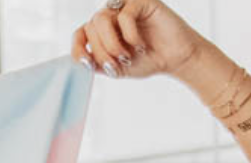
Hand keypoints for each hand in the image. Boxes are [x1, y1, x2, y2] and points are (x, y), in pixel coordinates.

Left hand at [72, 2, 204, 81]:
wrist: (173, 58)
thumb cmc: (146, 61)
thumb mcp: (116, 69)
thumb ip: (98, 64)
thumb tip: (82, 62)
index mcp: (102, 31)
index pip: (79, 34)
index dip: (77, 49)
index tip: (87, 64)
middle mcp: (110, 15)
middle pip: (90, 28)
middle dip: (102, 52)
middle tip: (119, 64)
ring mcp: (124, 6)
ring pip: (101, 19)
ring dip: (111, 44)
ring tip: (127, 56)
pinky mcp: (140, 2)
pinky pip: (124, 15)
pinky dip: (129, 36)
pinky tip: (140, 45)